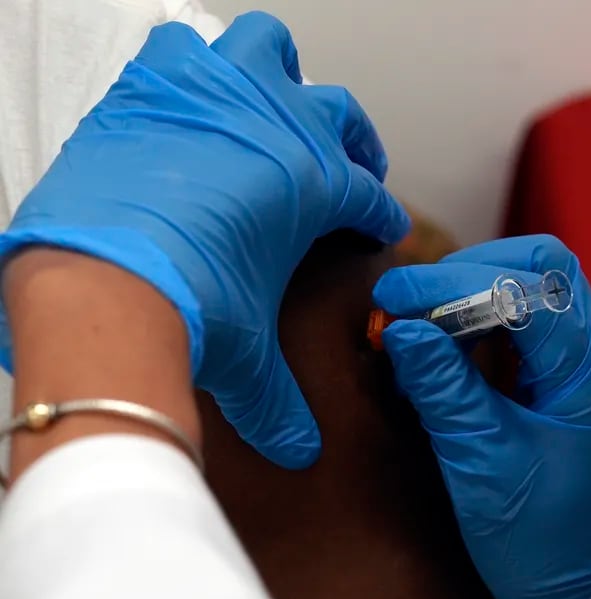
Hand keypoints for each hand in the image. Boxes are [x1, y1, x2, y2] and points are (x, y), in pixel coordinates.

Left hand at [0, 12, 409, 467]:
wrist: (104, 281)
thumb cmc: (191, 311)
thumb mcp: (248, 359)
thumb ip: (279, 403)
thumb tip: (300, 451)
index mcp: (314, 185)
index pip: (367, 198)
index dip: (380, 214)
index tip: (380, 225)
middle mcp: (277, 127)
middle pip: (339, 115)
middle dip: (354, 142)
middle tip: (350, 167)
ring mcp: (216, 97)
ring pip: (269, 50)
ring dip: (278, 77)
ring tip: (275, 107)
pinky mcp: (153, 88)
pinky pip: (186, 53)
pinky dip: (197, 71)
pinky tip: (193, 103)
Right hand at [373, 235, 590, 598]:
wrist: (562, 583)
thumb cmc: (532, 536)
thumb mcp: (479, 458)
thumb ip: (442, 387)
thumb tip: (400, 328)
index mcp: (590, 378)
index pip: (530, 289)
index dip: (456, 283)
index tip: (395, 296)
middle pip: (539, 270)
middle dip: (465, 275)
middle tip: (406, 303)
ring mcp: (577, 367)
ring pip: (528, 290)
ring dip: (466, 295)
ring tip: (415, 321)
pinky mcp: (555, 381)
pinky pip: (517, 326)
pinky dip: (472, 324)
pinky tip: (438, 345)